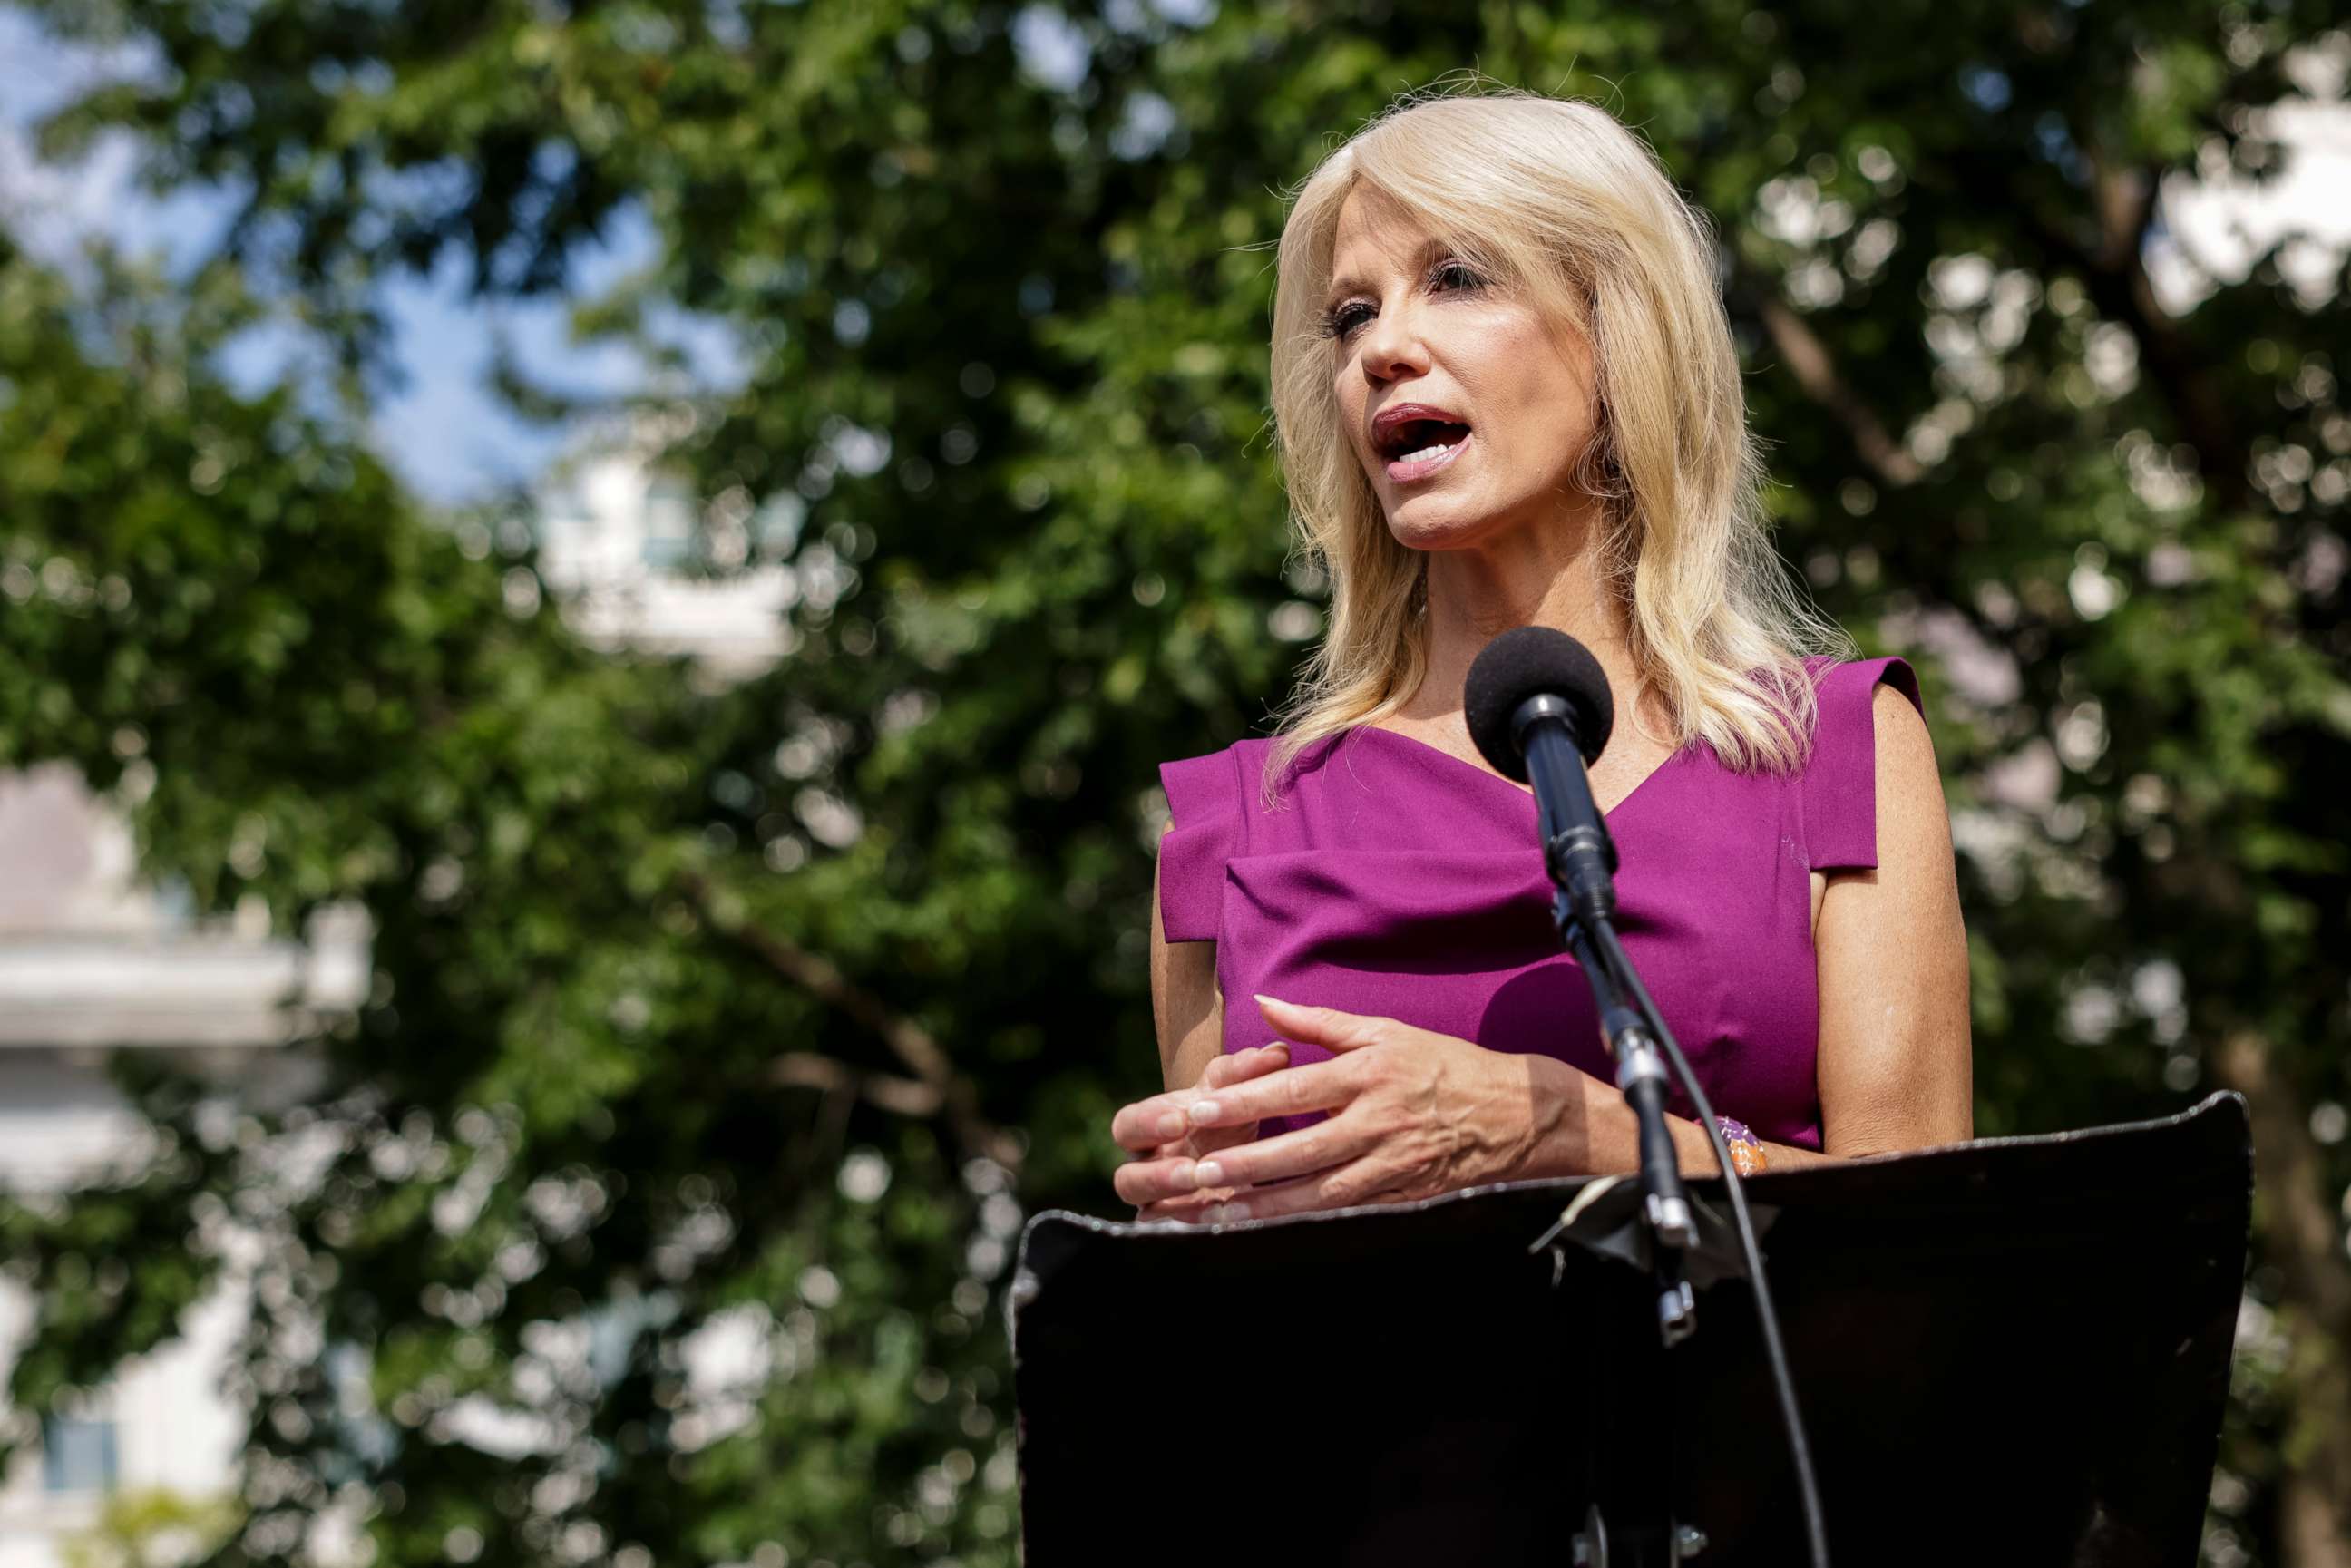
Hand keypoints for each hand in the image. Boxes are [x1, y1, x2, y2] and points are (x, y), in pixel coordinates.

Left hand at [1111, 995, 1544, 1222]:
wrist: (1513, 1114)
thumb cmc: (1440, 1065)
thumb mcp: (1384, 1031)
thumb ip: (1319, 1022)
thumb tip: (1264, 1003)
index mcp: (1366, 1073)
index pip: (1292, 1089)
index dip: (1242, 1102)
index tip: (1198, 1109)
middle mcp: (1376, 1121)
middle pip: (1299, 1148)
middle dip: (1245, 1162)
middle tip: (1197, 1171)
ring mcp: (1390, 1164)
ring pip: (1320, 1191)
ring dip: (1268, 1204)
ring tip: (1221, 1211)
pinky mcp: (1402, 1197)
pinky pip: (1347, 1214)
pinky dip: (1309, 1223)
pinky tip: (1274, 1229)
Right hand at [1111, 1042, 1290, 1221]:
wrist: (1249, 1156)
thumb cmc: (1230, 1115)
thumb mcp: (1235, 1092)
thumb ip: (1247, 1072)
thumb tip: (1277, 1052)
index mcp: (1152, 1129)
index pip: (1128, 1125)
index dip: (1148, 1123)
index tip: (1181, 1119)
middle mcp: (1150, 1168)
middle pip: (1126, 1178)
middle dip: (1156, 1174)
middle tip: (1192, 1168)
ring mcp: (1165, 1203)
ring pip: (1146, 1210)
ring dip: (1174, 1202)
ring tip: (1206, 1192)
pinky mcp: (1186, 1227)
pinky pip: (1178, 1233)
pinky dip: (1197, 1225)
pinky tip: (1223, 1219)